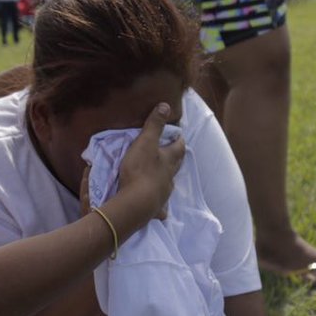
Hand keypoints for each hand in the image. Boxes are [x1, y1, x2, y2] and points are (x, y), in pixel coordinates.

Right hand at [117, 102, 183, 221]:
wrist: (137, 202)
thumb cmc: (141, 169)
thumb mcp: (145, 142)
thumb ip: (155, 124)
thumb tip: (166, 105)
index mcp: (169, 159)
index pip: (179, 147)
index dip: (179, 140)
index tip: (178, 135)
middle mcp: (170, 176)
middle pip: (176, 165)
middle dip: (176, 158)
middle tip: (173, 152)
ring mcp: (164, 192)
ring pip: (169, 183)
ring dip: (167, 178)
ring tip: (162, 175)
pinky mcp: (156, 207)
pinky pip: (161, 207)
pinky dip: (161, 206)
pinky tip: (161, 209)